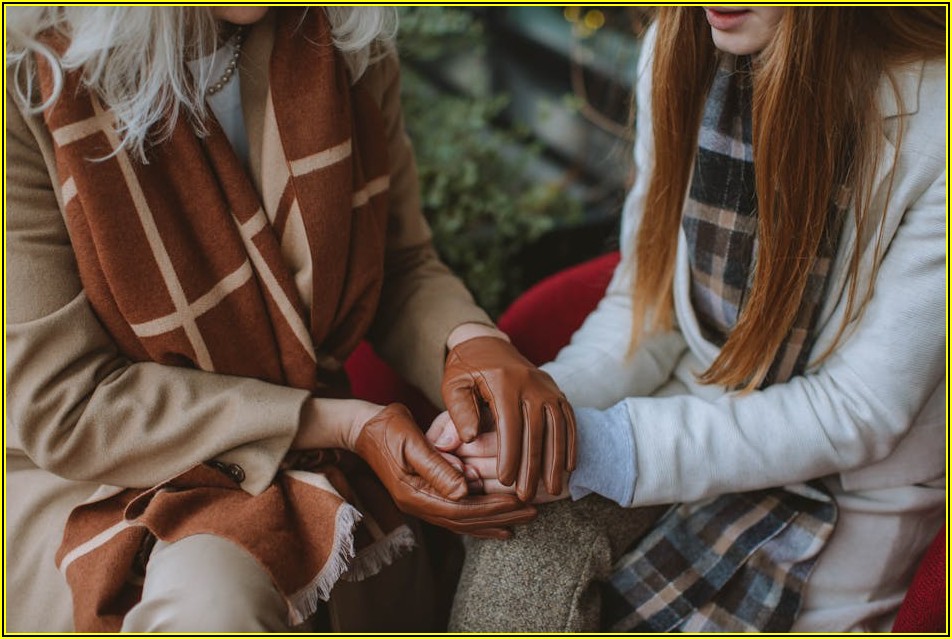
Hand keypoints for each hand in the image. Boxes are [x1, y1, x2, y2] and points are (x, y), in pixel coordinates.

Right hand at [354, 404, 536, 538]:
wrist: (363, 427)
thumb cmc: (387, 427)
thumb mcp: (411, 441)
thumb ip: (437, 466)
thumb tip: (464, 489)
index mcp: (414, 493)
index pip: (460, 509)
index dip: (492, 508)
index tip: (520, 501)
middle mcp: (418, 505)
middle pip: (465, 520)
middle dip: (501, 516)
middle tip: (534, 511)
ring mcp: (421, 503)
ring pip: (463, 521)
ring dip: (494, 520)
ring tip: (523, 518)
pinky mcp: (425, 496)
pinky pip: (457, 513)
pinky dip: (479, 518)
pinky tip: (499, 520)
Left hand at [441, 335, 576, 501]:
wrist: (488, 342)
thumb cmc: (466, 368)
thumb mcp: (453, 384)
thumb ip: (458, 411)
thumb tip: (468, 439)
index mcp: (504, 382)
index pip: (509, 425)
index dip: (509, 456)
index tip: (505, 482)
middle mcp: (532, 384)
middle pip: (536, 431)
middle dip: (533, 467)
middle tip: (526, 495)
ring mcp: (548, 388)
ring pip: (557, 428)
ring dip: (556, 461)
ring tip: (552, 489)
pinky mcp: (556, 391)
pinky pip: (568, 420)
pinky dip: (570, 444)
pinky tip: (568, 467)